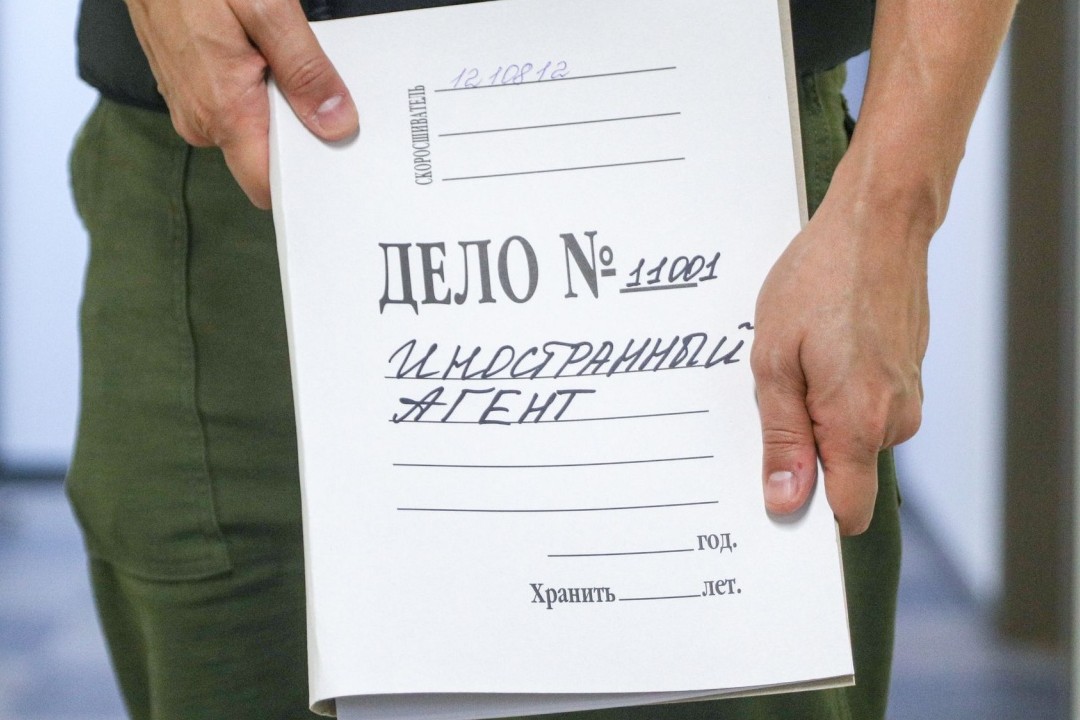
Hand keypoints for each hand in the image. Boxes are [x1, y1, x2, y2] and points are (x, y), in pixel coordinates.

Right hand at [125, 0, 358, 207]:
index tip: (332, 161)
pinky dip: (254, 87)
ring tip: (281, 58)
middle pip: (265, 156)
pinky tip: (260, 52)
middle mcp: (201, 120)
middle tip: (315, 88)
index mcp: (225, 112)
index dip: (302, 179)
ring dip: (275, 103)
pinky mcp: (186, 88)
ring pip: (250, 128)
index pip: (266, 186)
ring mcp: (189, 105)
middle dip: (297, 131)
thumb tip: (336, 124)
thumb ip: (305, 71)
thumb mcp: (268, 9)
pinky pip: (232, 106)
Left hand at [750, 183, 928, 534]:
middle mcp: (894, 420)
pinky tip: (819, 353)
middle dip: (806, 451)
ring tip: (797, 364)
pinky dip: (838, 394)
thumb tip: (786, 500)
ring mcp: (906, 397)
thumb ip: (782, 437)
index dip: (810, 513)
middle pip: (844, 473)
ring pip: (853, 438)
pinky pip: (866, 408)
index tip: (777, 500)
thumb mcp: (775, 360)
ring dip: (819, 416)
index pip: (848, 512)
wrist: (878, 223)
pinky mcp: (907, 378)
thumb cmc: (821, 279)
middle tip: (776, 397)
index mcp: (859, 423)